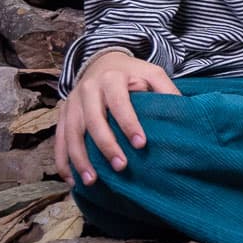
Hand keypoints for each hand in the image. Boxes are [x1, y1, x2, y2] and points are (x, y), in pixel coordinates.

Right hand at [53, 48, 180, 185]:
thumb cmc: (132, 73)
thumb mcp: (152, 73)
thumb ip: (166, 89)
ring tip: (92, 181)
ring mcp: (72, 102)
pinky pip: (59, 139)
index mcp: (112, 78)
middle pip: (93, 121)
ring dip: (80, 159)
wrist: (102, 61)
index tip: (141, 144)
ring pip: (72, 133)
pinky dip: (63, 160)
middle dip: (106, 146)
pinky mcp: (63, 114)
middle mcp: (88, 90)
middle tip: (121, 167)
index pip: (120, 103)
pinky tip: (72, 179)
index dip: (129, 124)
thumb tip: (184, 111)